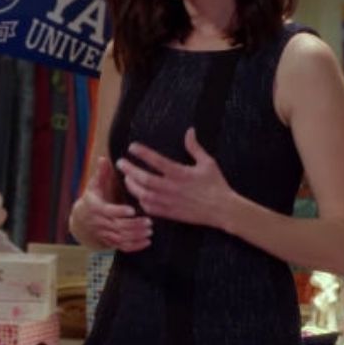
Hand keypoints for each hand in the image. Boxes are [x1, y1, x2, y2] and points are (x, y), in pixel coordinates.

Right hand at [69, 157, 151, 251]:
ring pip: (121, 238)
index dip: (119, 211)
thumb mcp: (93, 185)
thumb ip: (101, 173)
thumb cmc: (92, 199)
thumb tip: (103, 159)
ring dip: (136, 235)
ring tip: (150, 230)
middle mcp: (100, 222)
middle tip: (149, 221)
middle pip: (117, 226)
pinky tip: (147, 241)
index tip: (132, 210)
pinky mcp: (110, 241)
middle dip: (134, 225)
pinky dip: (135, 246)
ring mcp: (105, 233)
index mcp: (96, 207)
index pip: (107, 211)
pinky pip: (122, 247)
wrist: (81, 220)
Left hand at [115, 128, 235, 229]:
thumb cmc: (216, 185)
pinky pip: (149, 208)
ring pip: (143, 194)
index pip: (156, 160)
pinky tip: (138, 194)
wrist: (223, 210)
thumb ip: (195, 147)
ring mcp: (169, 202)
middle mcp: (172, 188)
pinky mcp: (169, 213)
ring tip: (126, 177)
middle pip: (144, 178)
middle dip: (129, 169)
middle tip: (120, 162)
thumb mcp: (208, 163)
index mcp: (180, 173)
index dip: (142, 153)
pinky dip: (140, 201)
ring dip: (132, 185)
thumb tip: (190, 131)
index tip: (132, 147)